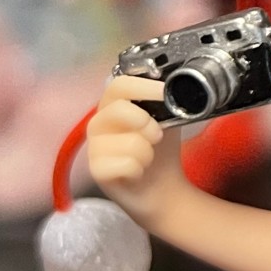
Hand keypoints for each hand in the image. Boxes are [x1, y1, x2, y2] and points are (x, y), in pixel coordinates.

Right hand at [86, 76, 187, 225]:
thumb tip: (176, 85)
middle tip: (157, 135)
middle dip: (146, 122)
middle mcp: (99, 122)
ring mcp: (94, 147)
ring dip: (147, 152)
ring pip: (129, 142)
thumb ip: (166, 100)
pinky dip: (139, 169)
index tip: (165, 93)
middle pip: (118, 109)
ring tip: (146, 157)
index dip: (143, 87)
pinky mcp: (97, 171)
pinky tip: (137, 171)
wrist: (160, 186)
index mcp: (115, 104)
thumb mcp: (168, 118)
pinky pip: (125, 165)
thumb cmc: (161, 149)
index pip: (119, 85)